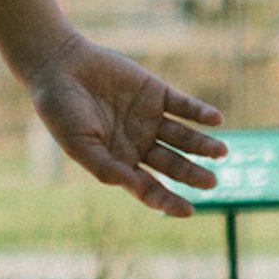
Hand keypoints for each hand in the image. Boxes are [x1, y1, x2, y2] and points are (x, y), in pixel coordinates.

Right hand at [24, 34, 227, 219]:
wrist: (58, 67)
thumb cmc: (61, 111)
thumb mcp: (79, 145)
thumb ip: (106, 167)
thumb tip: (134, 186)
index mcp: (119, 161)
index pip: (149, 187)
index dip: (168, 201)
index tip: (188, 211)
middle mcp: (139, 143)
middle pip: (173, 164)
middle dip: (192, 174)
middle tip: (211, 182)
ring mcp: (149, 118)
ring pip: (183, 136)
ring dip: (202, 145)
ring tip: (221, 152)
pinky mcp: (156, 92)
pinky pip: (183, 105)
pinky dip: (199, 112)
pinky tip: (215, 119)